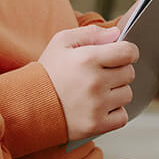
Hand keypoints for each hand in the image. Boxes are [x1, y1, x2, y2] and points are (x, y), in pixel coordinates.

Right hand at [38, 25, 138, 141]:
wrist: (29, 104)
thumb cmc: (48, 70)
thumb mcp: (61, 42)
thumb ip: (90, 33)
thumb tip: (117, 34)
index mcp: (88, 58)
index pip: (128, 52)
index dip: (129, 51)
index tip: (122, 54)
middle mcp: (95, 82)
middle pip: (129, 73)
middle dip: (119, 70)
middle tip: (102, 73)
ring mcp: (97, 106)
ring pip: (127, 95)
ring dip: (117, 92)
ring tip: (97, 90)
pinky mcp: (96, 125)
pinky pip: (122, 116)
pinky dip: (115, 112)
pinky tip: (99, 106)